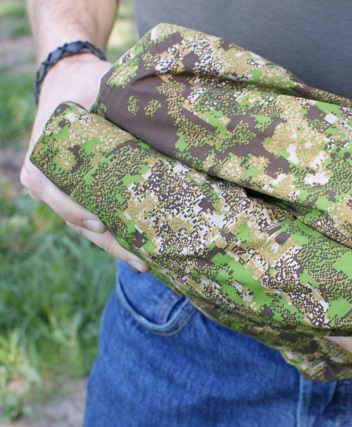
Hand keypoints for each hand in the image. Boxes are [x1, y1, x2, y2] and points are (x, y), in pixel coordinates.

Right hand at [21, 54, 149, 270]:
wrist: (72, 79)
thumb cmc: (82, 83)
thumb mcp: (91, 87)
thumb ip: (107, 101)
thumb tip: (149, 117)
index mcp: (41, 159)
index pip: (53, 192)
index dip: (75, 211)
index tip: (101, 223)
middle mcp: (48, 181)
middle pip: (77, 220)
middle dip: (109, 243)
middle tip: (142, 259)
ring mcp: (65, 191)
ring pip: (89, 226)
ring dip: (117, 245)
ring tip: (147, 262)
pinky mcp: (84, 193)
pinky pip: (98, 218)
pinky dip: (118, 233)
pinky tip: (143, 248)